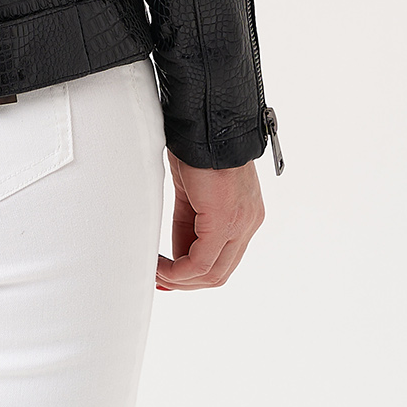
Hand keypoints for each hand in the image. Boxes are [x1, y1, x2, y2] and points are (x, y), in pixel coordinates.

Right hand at [157, 154, 262, 289]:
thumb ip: (191, 223)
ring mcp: (241, 225)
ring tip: (157, 273)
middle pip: (220, 273)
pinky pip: (201, 263)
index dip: (194, 273)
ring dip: (180, 279)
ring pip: (213, 274)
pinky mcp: (225, 223)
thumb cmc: (198, 148)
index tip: (168, 275)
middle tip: (160, 280)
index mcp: (245, 215)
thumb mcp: (193, 193)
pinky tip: (161, 266)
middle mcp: (249, 224)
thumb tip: (177, 253)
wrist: (205, 125)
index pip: (224, 259)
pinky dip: (178, 271)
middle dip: (187, 282)